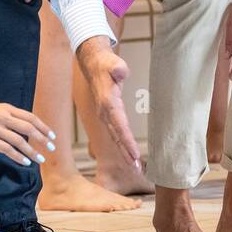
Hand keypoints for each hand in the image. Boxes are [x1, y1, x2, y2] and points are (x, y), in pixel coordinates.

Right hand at [0, 101, 54, 166]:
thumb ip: (9, 116)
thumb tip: (25, 126)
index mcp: (6, 108)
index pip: (30, 117)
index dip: (43, 127)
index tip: (52, 136)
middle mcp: (2, 117)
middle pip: (28, 128)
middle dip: (43, 139)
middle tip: (52, 148)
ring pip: (19, 141)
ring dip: (32, 151)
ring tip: (41, 158)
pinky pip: (7, 149)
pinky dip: (18, 156)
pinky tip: (25, 162)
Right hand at [75, 36, 140, 168]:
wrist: (94, 64)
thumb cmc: (106, 64)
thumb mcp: (112, 62)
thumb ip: (117, 67)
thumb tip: (120, 71)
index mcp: (109, 103)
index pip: (120, 125)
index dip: (127, 141)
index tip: (135, 154)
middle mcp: (106, 113)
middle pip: (118, 137)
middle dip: (127, 153)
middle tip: (137, 168)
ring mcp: (106, 115)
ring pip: (116, 137)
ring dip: (125, 152)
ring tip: (136, 167)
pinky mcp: (108, 116)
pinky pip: (117, 133)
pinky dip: (124, 145)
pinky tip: (130, 154)